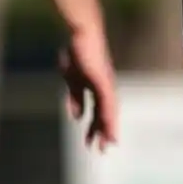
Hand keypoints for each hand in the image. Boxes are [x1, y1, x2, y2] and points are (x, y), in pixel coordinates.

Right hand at [60, 26, 119, 149]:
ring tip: (108, 143)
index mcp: (97, 88)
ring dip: (108, 128)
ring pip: (109, 111)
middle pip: (105, 115)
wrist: (82, 34)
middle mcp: (105, 88)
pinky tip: (108, 126)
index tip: (93, 142)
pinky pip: (107, 102)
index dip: (96, 127)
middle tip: (101, 150)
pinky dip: (109, 116)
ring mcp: (106, 84)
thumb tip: (77, 117)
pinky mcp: (103, 80)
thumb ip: (75, 98)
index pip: (98, 112)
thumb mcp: (73, 80)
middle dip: (102, 132)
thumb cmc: (78, 53)